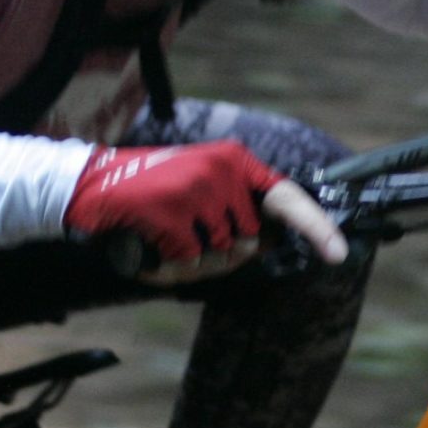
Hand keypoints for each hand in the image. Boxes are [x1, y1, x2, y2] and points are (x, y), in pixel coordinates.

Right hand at [64, 142, 348, 285]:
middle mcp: (223, 170)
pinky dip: (169, 265)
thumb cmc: (149, 199)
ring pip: (220, 256)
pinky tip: (149, 248)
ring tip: (164, 241)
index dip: (316, 227)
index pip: (286, 197)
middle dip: (223, 255)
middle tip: (187, 243)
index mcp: (235, 162)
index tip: (339, 254)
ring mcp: (198, 188)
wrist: (88, 186)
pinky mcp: (172, 209)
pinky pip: (188, 260)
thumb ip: (236, 217)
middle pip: (250, 243)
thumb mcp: (201, 194)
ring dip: (193, 263)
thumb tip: (262, 246)